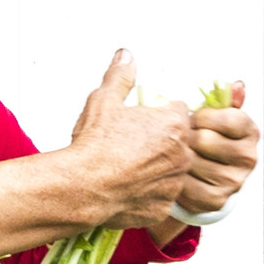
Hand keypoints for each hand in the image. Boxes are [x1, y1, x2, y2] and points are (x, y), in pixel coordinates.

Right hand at [0, 56, 259, 259]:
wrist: (82, 186)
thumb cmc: (94, 145)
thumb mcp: (104, 100)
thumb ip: (120, 77)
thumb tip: (126, 56)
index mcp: (174, 124)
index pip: (179, 113)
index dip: (160, 116)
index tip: (144, 121)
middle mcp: (181, 154)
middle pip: (179, 143)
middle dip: (161, 142)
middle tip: (133, 144)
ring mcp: (174, 183)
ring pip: (172, 172)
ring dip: (157, 169)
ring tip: (128, 167)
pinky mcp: (163, 207)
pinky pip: (160, 197)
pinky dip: (148, 193)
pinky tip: (128, 187)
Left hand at [143, 74, 258, 241]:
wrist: (199, 179)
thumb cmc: (204, 141)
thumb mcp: (213, 116)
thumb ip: (223, 99)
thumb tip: (237, 85)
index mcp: (249, 132)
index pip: (228, 118)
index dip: (203, 116)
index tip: (193, 119)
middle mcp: (247, 157)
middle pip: (205, 139)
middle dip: (185, 137)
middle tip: (178, 138)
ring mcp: (234, 181)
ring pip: (193, 162)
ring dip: (176, 157)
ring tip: (173, 154)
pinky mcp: (216, 200)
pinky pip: (185, 185)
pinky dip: (173, 179)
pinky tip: (173, 173)